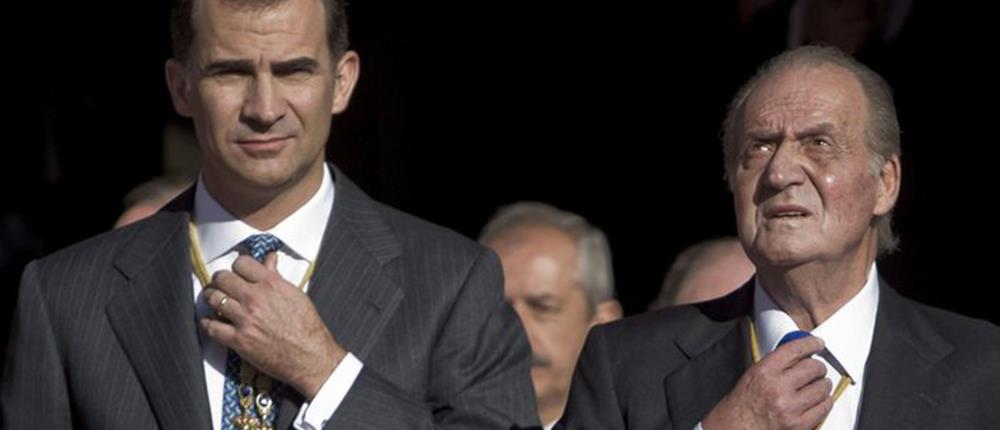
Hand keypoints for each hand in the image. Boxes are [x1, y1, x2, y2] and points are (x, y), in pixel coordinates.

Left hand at [201, 252, 343, 399]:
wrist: (310, 357)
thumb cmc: (307, 327)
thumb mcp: (296, 295)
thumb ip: (277, 276)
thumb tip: (269, 259)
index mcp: (272, 285)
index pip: (242, 263)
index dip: (237, 266)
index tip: (237, 272)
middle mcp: (256, 299)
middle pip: (223, 278)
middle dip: (220, 280)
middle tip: (221, 284)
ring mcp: (245, 319)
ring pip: (214, 299)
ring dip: (211, 298)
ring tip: (214, 299)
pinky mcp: (239, 340)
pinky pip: (211, 327)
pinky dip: (207, 323)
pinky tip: (210, 321)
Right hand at [702, 336, 832, 429]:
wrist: (735, 428)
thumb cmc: (743, 404)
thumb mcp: (753, 375)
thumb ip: (775, 363)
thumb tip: (798, 354)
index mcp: (764, 372)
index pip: (795, 350)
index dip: (810, 344)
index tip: (817, 344)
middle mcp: (777, 388)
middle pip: (813, 368)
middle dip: (818, 367)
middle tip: (817, 369)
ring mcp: (790, 408)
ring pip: (822, 388)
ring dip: (823, 385)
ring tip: (818, 385)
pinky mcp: (799, 424)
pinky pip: (824, 408)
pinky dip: (825, 402)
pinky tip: (819, 400)